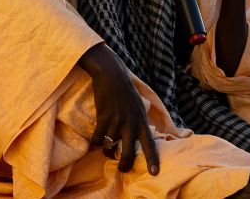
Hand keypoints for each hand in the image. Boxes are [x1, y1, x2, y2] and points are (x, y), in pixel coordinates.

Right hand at [80, 45, 159, 174]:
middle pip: (129, 152)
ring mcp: (117, 121)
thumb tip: (140, 133)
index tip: (154, 173)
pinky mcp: (103, 117)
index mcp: (142, 121)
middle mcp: (131, 124)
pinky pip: (98, 137)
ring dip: (107, 151)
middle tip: (122, 169)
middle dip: (125, 164)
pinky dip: (96, 142)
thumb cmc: (126, 90)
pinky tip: (95, 141)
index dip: (152, 160)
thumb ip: (140, 121)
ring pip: (111, 146)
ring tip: (106, 150)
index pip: (150, 145)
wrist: (112, 76)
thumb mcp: (139, 106)